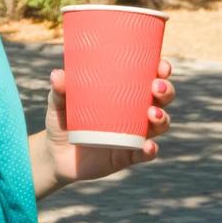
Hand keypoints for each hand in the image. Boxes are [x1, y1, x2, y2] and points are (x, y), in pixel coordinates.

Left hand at [42, 60, 174, 186]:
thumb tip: (58, 75)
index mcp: (124, 93)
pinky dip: (150, 150)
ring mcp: (133, 134)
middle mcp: (134, 112)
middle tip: (156, 87)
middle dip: (166, 91)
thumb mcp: (58, 103)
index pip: (149, 78)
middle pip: (161, 99)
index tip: (161, 66)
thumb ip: (58, 90)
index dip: (161, 71)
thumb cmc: (62, 121)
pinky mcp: (127, 156)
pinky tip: (148, 146)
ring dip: (162, 118)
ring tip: (152, 113)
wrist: (55, 156)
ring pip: (159, 124)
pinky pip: (144, 153)